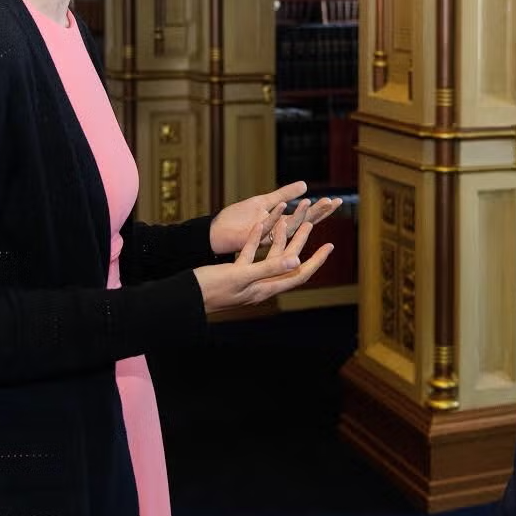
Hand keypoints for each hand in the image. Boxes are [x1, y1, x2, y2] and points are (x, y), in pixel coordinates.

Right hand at [194, 209, 334, 313]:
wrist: (185, 297)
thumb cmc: (211, 289)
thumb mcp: (241, 276)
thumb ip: (269, 268)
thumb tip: (297, 261)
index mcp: (265, 288)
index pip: (299, 274)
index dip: (316, 260)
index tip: (330, 246)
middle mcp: (260, 284)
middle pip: (288, 261)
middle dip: (300, 241)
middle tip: (312, 222)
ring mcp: (248, 278)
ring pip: (269, 254)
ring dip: (278, 236)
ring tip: (288, 218)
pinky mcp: (235, 272)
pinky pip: (250, 253)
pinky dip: (256, 238)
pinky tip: (260, 224)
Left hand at [209, 181, 341, 255]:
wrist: (216, 232)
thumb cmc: (238, 219)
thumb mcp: (264, 201)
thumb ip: (284, 194)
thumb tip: (305, 185)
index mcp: (282, 224)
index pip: (307, 217)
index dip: (321, 210)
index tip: (336, 200)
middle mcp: (278, 233)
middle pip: (303, 223)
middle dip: (317, 213)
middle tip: (332, 202)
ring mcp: (266, 237)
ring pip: (287, 226)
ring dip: (299, 214)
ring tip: (310, 200)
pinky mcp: (253, 238)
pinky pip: (265, 227)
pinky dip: (274, 216)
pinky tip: (282, 204)